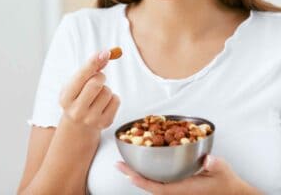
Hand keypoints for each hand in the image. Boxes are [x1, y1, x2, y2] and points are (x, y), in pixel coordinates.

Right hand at [59, 50, 119, 131]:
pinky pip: (116, 100)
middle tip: (97, 79)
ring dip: (105, 88)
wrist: (78, 126)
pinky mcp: (105, 123)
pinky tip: (103, 104)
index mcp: (66, 98)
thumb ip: (88, 70)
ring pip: (107, 91)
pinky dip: (112, 98)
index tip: (104, 53)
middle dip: (100, 76)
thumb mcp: (76, 84)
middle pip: (96, 83)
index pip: (81, 77)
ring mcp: (91, 119)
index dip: (93, 63)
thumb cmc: (77, 98)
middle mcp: (76, 111)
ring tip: (97, 96)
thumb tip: (104, 55)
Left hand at [116, 155, 261, 194]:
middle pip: (149, 186)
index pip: (158, 188)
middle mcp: (177, 190)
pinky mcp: (178, 185)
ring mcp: (176, 189)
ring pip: (152, 184)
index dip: (142, 181)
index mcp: (184, 188)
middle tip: (118, 164)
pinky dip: (146, 174)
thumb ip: (215, 164)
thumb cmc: (225, 181)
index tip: (129, 174)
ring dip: (137, 174)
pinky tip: (141, 166)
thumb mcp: (222, 170)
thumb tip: (208, 159)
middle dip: (133, 176)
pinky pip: (158, 182)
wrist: (231, 192)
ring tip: (124, 164)